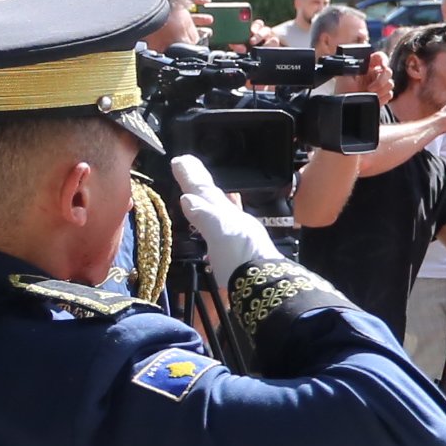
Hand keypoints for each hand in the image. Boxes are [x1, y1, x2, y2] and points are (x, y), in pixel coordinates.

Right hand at [172, 155, 282, 275]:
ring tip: (197, 192)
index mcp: (226, 213)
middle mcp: (232, 220)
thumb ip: (205, 216)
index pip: (205, 189)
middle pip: (213, 196)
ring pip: (218, 211)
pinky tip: (211, 227)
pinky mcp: (237, 253)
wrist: (264, 285)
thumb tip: (187, 198)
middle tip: (187, 165)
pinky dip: (211, 223)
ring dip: (205, 200)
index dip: (192, 176)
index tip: (180, 159)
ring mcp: (236, 236)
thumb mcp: (221, 234)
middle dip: (199, 182)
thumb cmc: (241, 258)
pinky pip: (221, 230)